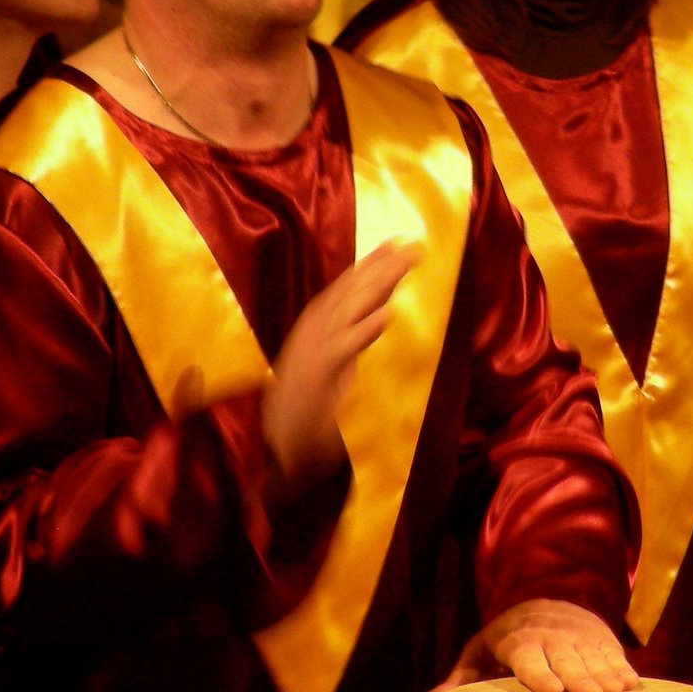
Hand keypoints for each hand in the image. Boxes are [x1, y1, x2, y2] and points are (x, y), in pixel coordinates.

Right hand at [260, 242, 414, 481]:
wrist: (281, 449)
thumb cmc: (304, 411)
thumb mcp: (328, 368)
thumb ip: (348, 341)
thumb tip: (378, 314)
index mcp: (316, 329)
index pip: (346, 288)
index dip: (371, 264)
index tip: (396, 243)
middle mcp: (314, 333)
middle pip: (352, 291)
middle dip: (381, 265)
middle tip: (411, 242)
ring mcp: (315, 352)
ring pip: (350, 309)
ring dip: (379, 285)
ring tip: (405, 263)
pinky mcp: (318, 375)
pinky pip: (345, 348)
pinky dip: (365, 330)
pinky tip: (388, 314)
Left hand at [433, 599, 638, 691]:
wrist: (549, 599)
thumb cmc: (510, 636)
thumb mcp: (482, 648)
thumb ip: (462, 675)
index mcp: (519, 641)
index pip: (528, 657)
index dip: (540, 673)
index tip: (553, 690)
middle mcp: (552, 637)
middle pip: (566, 659)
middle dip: (579, 677)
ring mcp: (580, 637)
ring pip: (592, 658)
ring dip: (605, 675)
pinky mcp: (601, 640)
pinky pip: (613, 655)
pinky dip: (622, 669)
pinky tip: (630, 684)